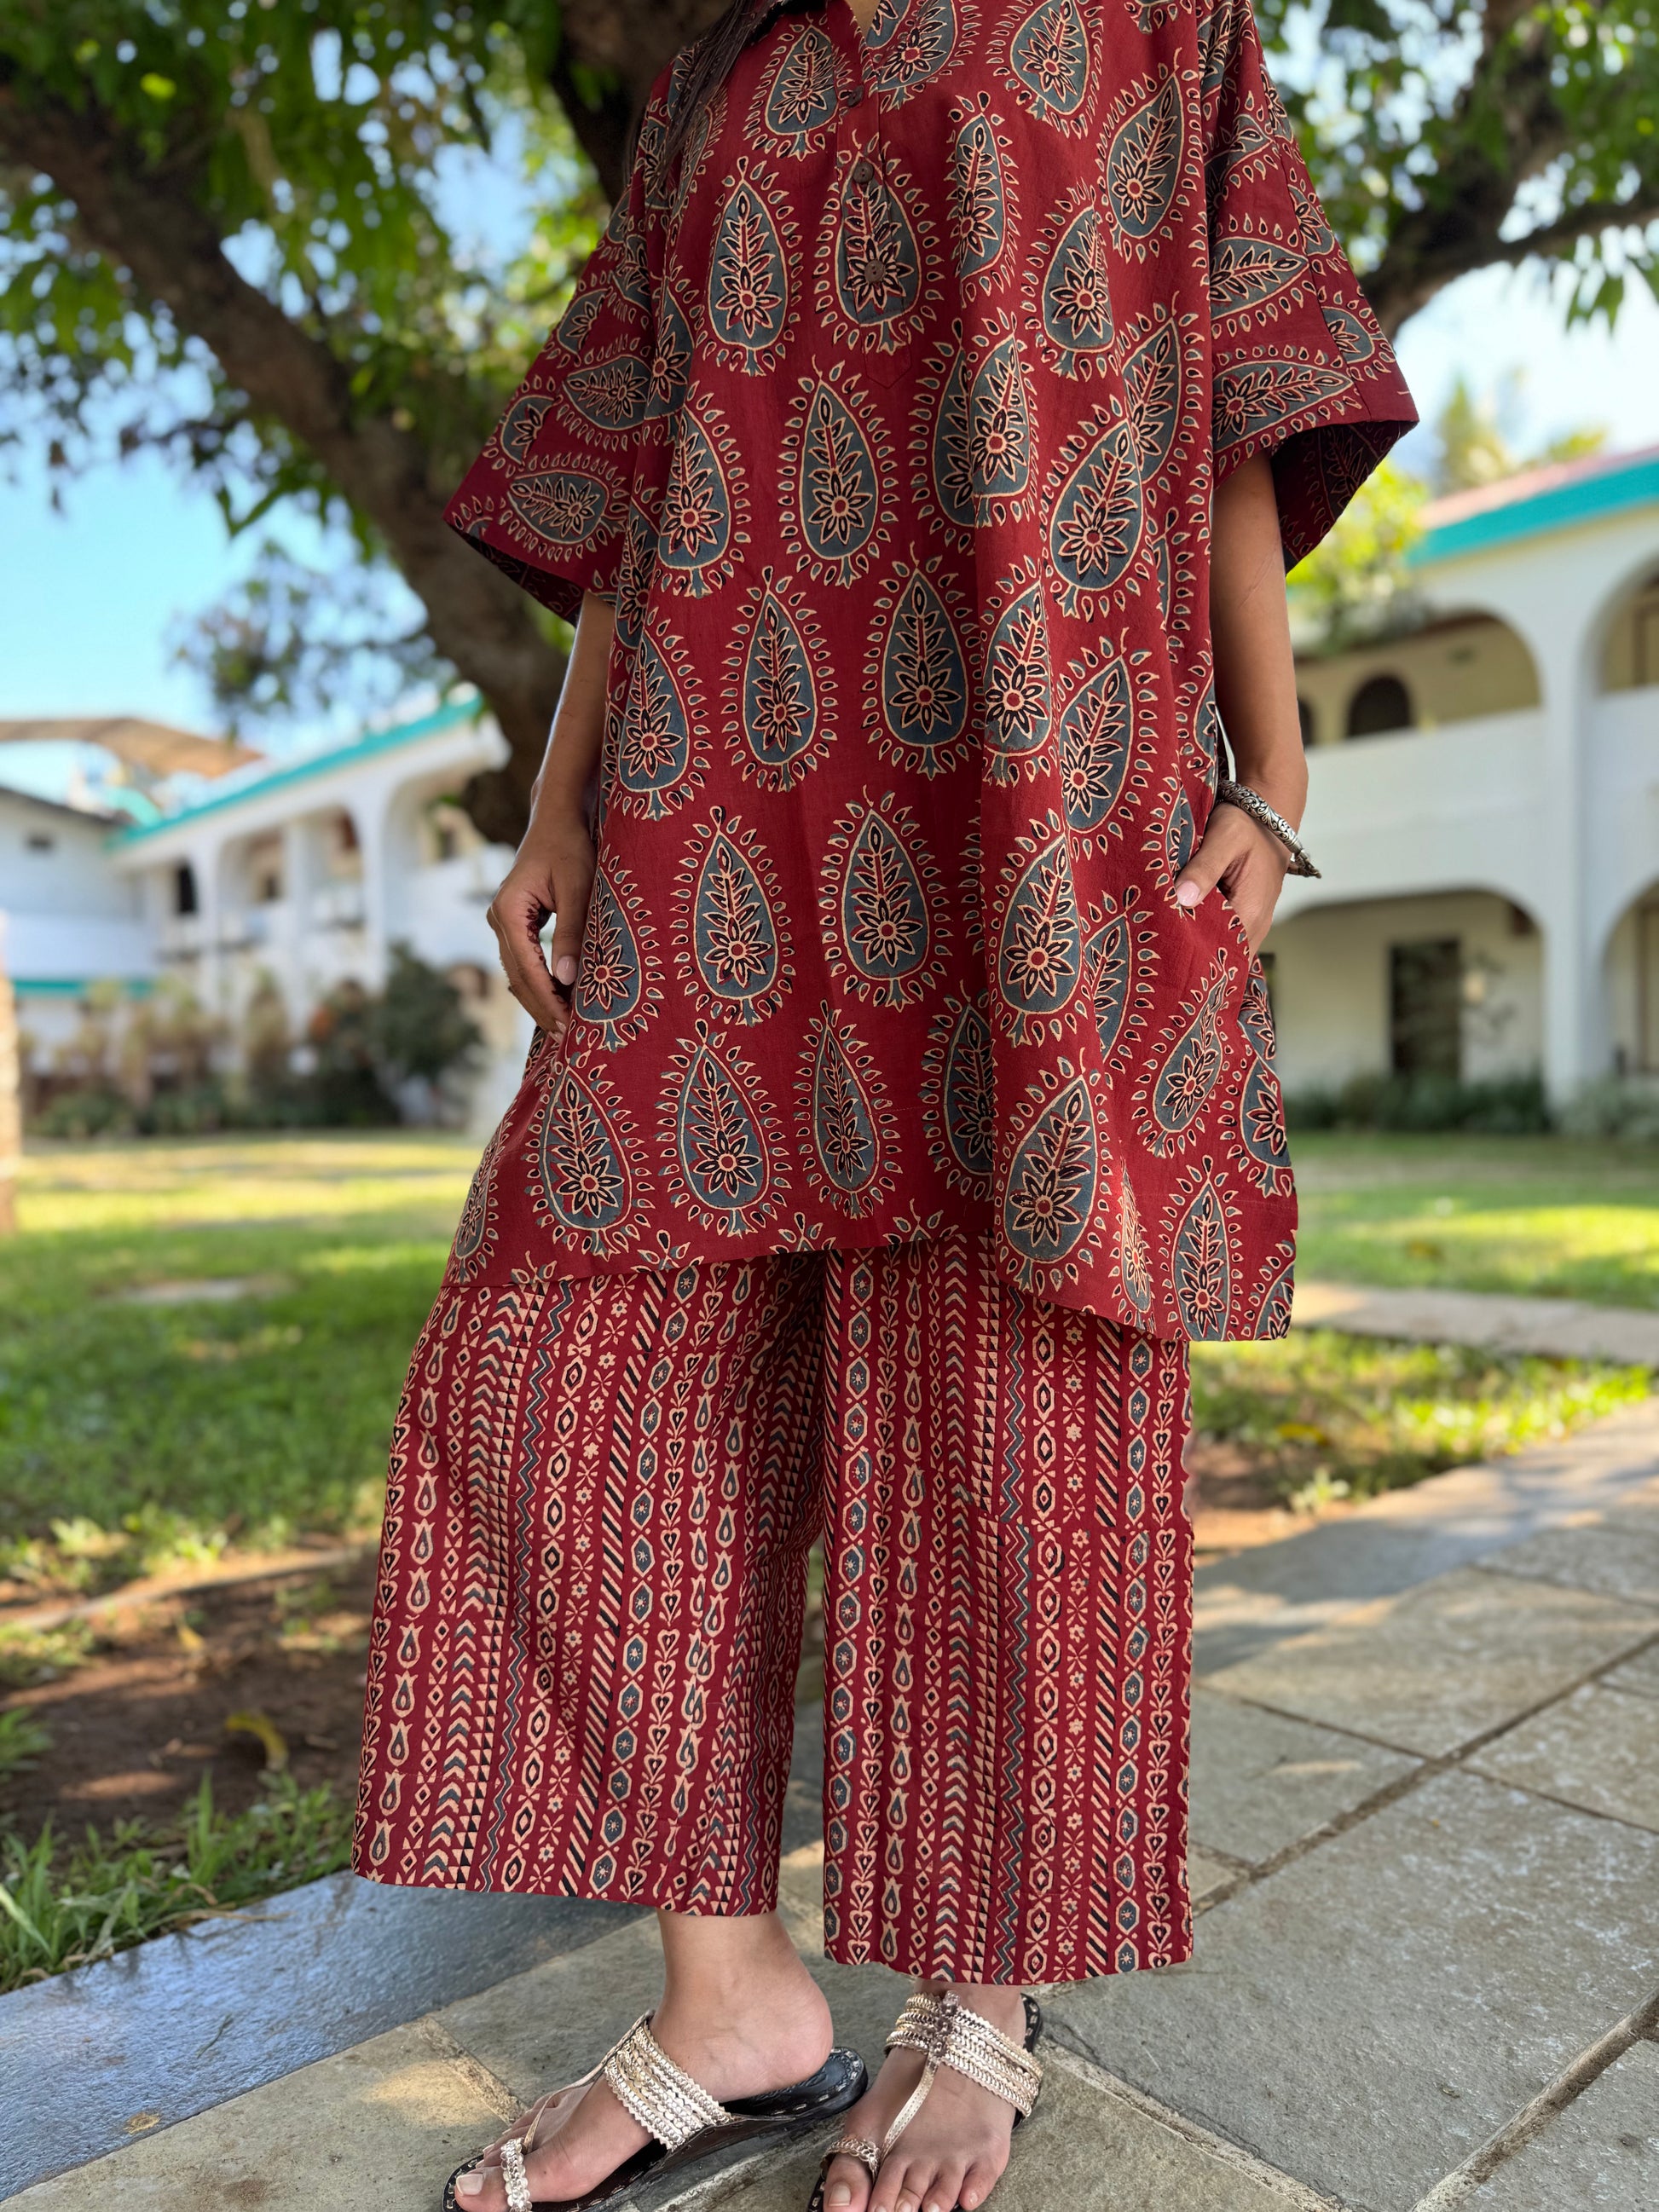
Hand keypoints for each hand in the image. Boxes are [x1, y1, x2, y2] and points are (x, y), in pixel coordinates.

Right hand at [486, 811, 595, 1044]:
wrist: (555, 819)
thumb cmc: (569, 847)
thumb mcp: (577, 888)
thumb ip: (570, 932)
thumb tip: (567, 979)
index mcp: (508, 910)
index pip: (527, 968)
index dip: (547, 1000)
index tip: (568, 1024)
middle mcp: (497, 918)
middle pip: (516, 977)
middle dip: (541, 1008)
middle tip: (567, 1038)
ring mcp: (501, 921)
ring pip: (517, 973)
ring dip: (538, 999)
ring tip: (563, 1027)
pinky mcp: (513, 923)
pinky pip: (522, 961)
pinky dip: (537, 982)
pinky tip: (556, 1001)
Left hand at [1173, 800, 1288, 955]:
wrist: (1267, 817)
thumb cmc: (1246, 824)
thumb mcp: (1224, 836)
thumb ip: (1204, 867)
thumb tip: (1182, 897)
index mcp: (1251, 911)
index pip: (1221, 952)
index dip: (1193, 957)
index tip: (1163, 956)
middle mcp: (1255, 925)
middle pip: (1220, 957)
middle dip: (1190, 958)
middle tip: (1154, 957)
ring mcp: (1251, 924)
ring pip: (1221, 950)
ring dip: (1196, 949)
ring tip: (1162, 949)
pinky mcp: (1244, 917)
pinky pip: (1223, 938)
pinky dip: (1203, 937)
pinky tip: (1178, 932)